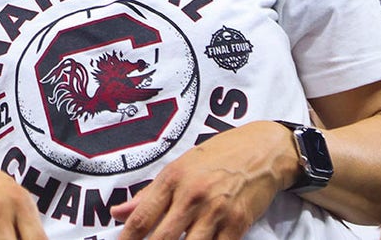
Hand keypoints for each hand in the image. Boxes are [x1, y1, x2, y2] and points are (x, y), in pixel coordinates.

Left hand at [112, 120, 293, 239]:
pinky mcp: (237, 224)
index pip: (142, 217)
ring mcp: (216, 212)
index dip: (127, 239)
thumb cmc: (218, 155)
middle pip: (162, 238)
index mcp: (173, 178)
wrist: (262, 150)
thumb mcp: (179, 166)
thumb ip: (149, 194)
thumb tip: (118, 213)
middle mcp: (192, 195)